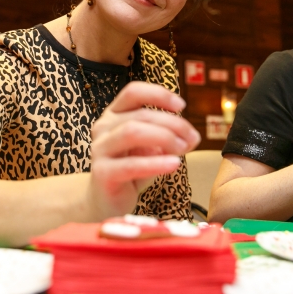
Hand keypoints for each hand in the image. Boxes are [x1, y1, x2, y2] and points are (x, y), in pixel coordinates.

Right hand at [87, 81, 199, 218]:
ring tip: (184, 149)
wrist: (107, 201)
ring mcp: (100, 149)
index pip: (133, 92)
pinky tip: (174, 164)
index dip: (158, 94)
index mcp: (114, 114)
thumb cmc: (132, 169)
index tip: (181, 106)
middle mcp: (103, 127)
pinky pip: (131, 164)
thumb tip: (192, 137)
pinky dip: (156, 163)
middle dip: (172, 123)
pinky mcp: (102, 173)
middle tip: (192, 137)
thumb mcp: (153, 149)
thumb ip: (170, 139)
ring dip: (164, 138)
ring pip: (132, 132)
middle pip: (140, 114)